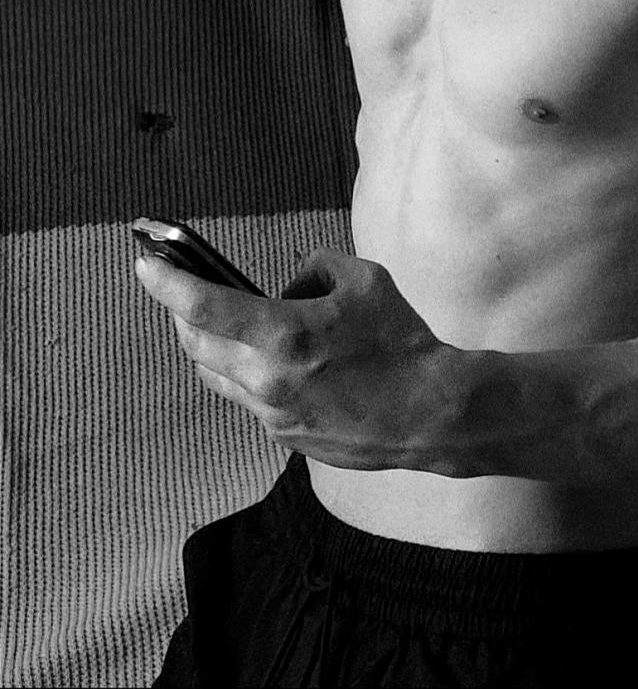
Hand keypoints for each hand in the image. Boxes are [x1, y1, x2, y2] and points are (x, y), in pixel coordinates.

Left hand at [135, 248, 458, 472]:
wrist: (431, 412)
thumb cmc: (401, 342)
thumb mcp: (364, 280)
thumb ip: (316, 267)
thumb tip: (288, 280)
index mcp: (284, 334)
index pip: (202, 305)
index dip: (165, 280)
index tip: (144, 262)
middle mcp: (267, 378)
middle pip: (195, 343)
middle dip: (179, 310)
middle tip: (181, 288)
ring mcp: (273, 414)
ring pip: (215, 375)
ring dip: (209, 344)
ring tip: (224, 322)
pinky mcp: (284, 436)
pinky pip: (247, 398)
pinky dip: (246, 372)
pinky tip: (275, 359)